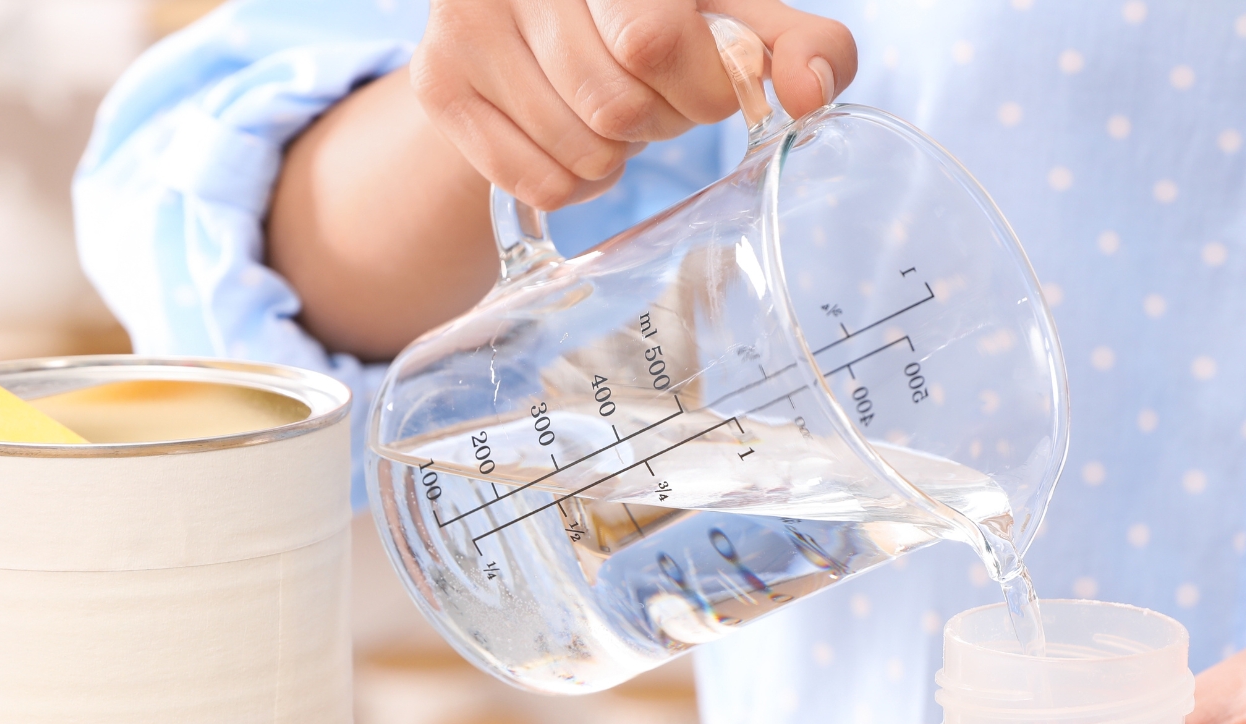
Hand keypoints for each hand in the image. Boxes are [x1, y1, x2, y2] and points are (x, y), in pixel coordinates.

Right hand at [411, 0, 855, 210]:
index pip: (652, 40)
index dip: (698, 85)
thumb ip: (798, 45)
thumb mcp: (732, 15)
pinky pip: (535, 182)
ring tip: (613, 117)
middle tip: (654, 100)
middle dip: (658, 124)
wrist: (540, 18)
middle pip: (613, 105)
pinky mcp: (437, 81)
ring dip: (618, 158)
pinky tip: (573, 137)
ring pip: (576, 150)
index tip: (704, 81)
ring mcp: (466, 20)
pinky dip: (575, 183)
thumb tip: (807, 93)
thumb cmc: (657, 15)